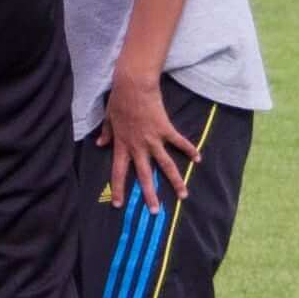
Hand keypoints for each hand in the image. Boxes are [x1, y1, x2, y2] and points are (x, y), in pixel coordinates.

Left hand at [99, 72, 199, 209]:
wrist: (133, 85)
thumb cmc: (119, 100)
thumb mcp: (109, 119)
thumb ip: (107, 134)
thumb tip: (100, 144)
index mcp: (122, 145)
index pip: (118, 172)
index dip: (118, 189)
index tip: (119, 205)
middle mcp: (138, 147)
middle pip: (144, 176)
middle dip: (150, 195)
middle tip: (155, 212)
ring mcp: (153, 139)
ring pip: (166, 165)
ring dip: (176, 181)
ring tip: (184, 196)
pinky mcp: (165, 129)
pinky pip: (179, 142)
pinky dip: (189, 150)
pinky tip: (198, 159)